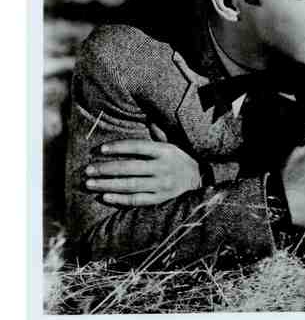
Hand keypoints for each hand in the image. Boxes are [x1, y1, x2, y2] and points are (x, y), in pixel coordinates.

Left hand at [84, 140, 200, 205]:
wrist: (200, 180)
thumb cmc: (181, 159)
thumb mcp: (172, 143)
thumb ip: (158, 133)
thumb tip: (146, 119)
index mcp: (165, 151)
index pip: (138, 147)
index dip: (119, 147)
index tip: (101, 149)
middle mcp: (163, 168)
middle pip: (130, 168)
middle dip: (106, 169)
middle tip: (88, 170)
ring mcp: (162, 185)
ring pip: (130, 185)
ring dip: (108, 185)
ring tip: (90, 184)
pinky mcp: (161, 199)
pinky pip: (138, 200)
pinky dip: (121, 199)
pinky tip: (106, 197)